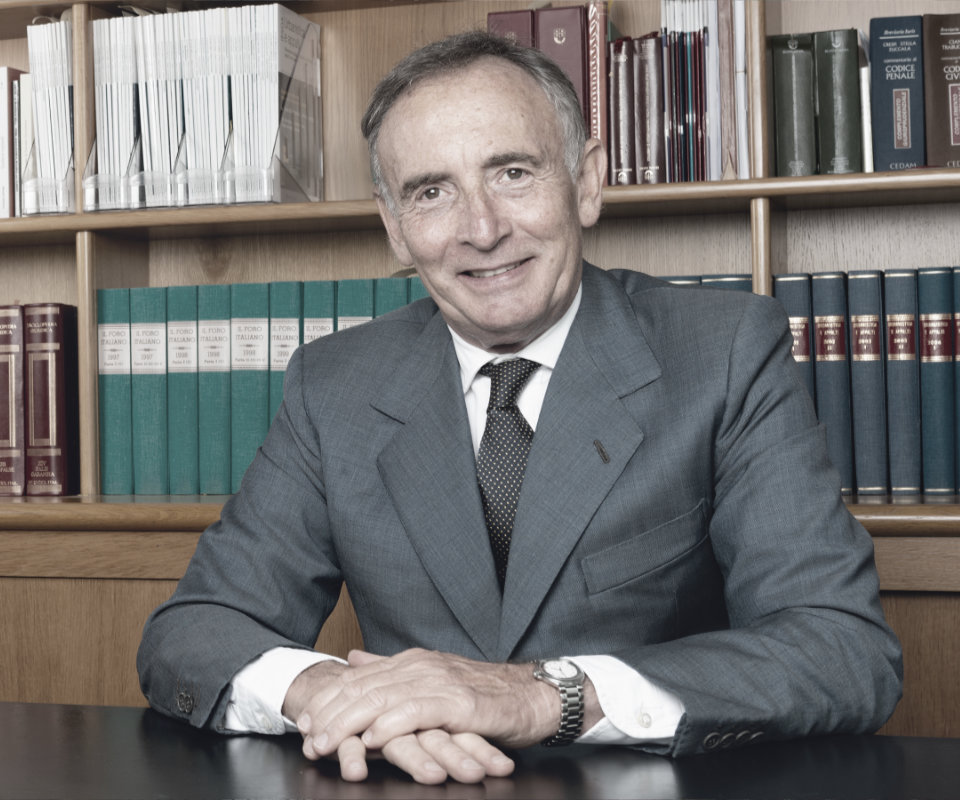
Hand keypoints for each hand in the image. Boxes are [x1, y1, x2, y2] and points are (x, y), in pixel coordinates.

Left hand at [300, 649, 560, 756]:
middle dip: (330, 715)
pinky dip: (392, 725)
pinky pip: (418, 712)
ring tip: (328, 745)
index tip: (304, 724)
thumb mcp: (429, 678)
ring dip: (351, 724)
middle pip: (364, 689)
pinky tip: (373, 739)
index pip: (358, 679)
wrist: (530, 696)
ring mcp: (440, 682)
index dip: (328, 702)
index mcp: (411, 662)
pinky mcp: (459, 703)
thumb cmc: (481, 694)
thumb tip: (352, 659)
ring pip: (383, 699)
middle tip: (307, 739)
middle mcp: (421, 666)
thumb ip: (390, 668)